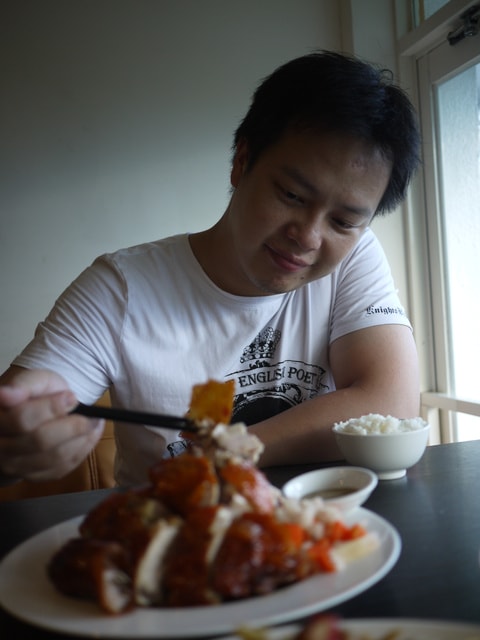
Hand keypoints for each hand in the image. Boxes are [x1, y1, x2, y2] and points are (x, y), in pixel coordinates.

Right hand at [0, 367, 103, 482]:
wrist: (37, 413)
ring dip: (81, 439)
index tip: (72, 397)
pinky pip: (61, 469)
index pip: (22, 419)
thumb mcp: (33, 380)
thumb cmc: (36, 395)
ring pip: (53, 458)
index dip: (51, 408)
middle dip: (72, 426)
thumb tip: (5, 395)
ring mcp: (13, 465)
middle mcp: (0, 446)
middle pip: (40, 442)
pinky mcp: (32, 476)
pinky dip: (82, 451)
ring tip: (95, 423)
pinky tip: (89, 436)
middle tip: (91, 415)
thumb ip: (23, 385)